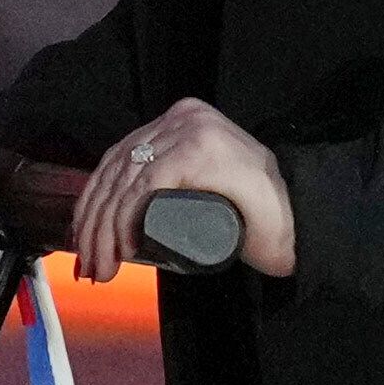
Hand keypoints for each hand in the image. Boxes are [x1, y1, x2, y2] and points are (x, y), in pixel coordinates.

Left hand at [75, 98, 295, 280]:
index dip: (92, 204)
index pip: (117, 160)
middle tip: (89, 265)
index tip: (82, 243)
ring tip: (103, 267)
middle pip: (117, 171)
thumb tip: (115, 213)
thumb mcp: (198, 187)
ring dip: (105, 231)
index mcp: (178, 120)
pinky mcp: (202, 151)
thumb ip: (169, 183)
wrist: (301, 223)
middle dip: (93, 224)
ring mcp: (192, 130)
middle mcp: (182, 117)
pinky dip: (127, 218)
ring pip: (126, 182)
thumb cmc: (252, 214)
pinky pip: (147, 185)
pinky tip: (124, 247)